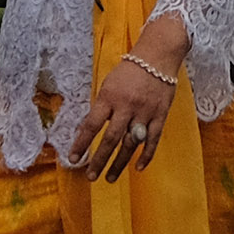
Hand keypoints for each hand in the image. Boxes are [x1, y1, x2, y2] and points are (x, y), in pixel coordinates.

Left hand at [78, 19, 186, 181]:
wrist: (157, 56)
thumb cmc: (129, 70)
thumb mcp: (108, 84)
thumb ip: (101, 107)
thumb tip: (87, 130)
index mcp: (109, 97)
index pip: (92, 125)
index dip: (81, 143)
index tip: (73, 158)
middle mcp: (126, 106)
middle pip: (111, 139)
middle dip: (99, 160)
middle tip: (91, 176)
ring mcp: (145, 112)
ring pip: (131, 144)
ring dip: (120, 163)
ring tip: (110, 178)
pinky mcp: (160, 115)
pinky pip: (153, 140)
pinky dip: (146, 155)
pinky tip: (139, 167)